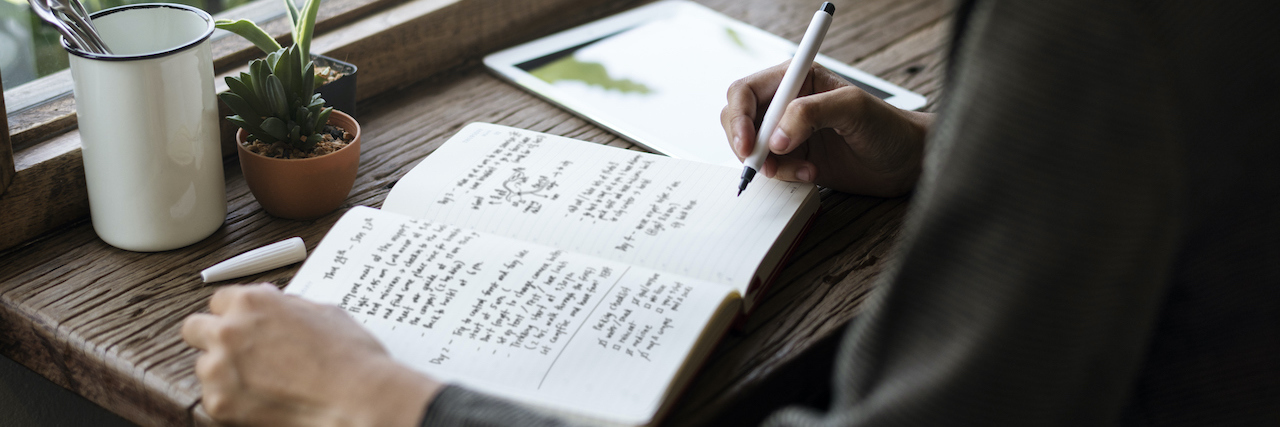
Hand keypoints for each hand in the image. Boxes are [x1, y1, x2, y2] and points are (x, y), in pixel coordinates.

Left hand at [181, 283, 442, 426]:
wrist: (358, 398)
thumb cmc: (350, 356)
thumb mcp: (323, 312)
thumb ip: (287, 305)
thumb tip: (275, 303)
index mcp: (253, 301)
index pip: (219, 300)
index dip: (235, 313)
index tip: (244, 324)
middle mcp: (230, 330)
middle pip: (194, 328)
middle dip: (213, 337)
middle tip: (238, 351)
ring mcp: (220, 368)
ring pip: (203, 366)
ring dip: (224, 371)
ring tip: (261, 382)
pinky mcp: (219, 403)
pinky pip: (213, 398)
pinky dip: (234, 400)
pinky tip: (264, 400)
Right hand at [721, 62, 932, 196]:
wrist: (907, 161)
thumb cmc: (888, 127)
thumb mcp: (852, 109)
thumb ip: (810, 114)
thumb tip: (776, 137)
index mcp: (796, 79)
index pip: (746, 91)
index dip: (739, 117)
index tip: (749, 144)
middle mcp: (787, 103)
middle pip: (739, 119)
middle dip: (746, 144)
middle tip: (764, 164)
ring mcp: (788, 132)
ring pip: (751, 147)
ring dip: (770, 164)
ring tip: (803, 169)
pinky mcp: (794, 157)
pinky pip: (769, 168)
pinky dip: (783, 176)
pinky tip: (810, 173)